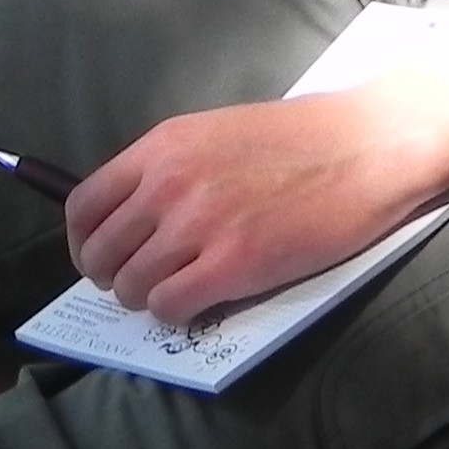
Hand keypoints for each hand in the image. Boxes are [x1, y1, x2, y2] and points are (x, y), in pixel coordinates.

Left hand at [67, 84, 448, 327]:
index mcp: (161, 146)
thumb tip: (133, 218)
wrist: (364, 146)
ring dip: (146, 299)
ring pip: (132, 286)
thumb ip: (170, 169)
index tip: (99, 259)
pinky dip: (176, 314)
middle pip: (101, 252)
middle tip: (137, 284)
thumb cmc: (298, 140)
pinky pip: (171, 306)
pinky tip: (198, 303)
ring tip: (173, 294)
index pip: (85, 205)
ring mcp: (199, 224)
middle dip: (111, 278)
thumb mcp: (215, 134)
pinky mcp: (234, 264)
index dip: (85, 242)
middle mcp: (168, 183)